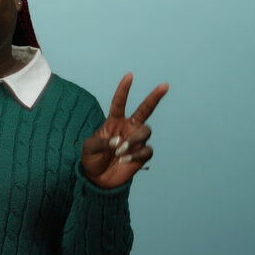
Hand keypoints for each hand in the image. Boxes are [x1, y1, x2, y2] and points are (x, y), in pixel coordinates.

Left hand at [82, 73, 168, 188]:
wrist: (98, 178)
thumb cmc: (92, 159)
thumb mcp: (90, 147)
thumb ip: (102, 142)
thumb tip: (118, 141)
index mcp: (114, 122)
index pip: (119, 103)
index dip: (124, 89)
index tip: (129, 76)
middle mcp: (128, 128)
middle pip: (145, 110)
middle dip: (155, 97)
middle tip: (165, 85)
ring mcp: (136, 140)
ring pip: (146, 131)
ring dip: (134, 141)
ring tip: (120, 152)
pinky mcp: (142, 155)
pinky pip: (146, 150)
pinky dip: (135, 155)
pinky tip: (125, 160)